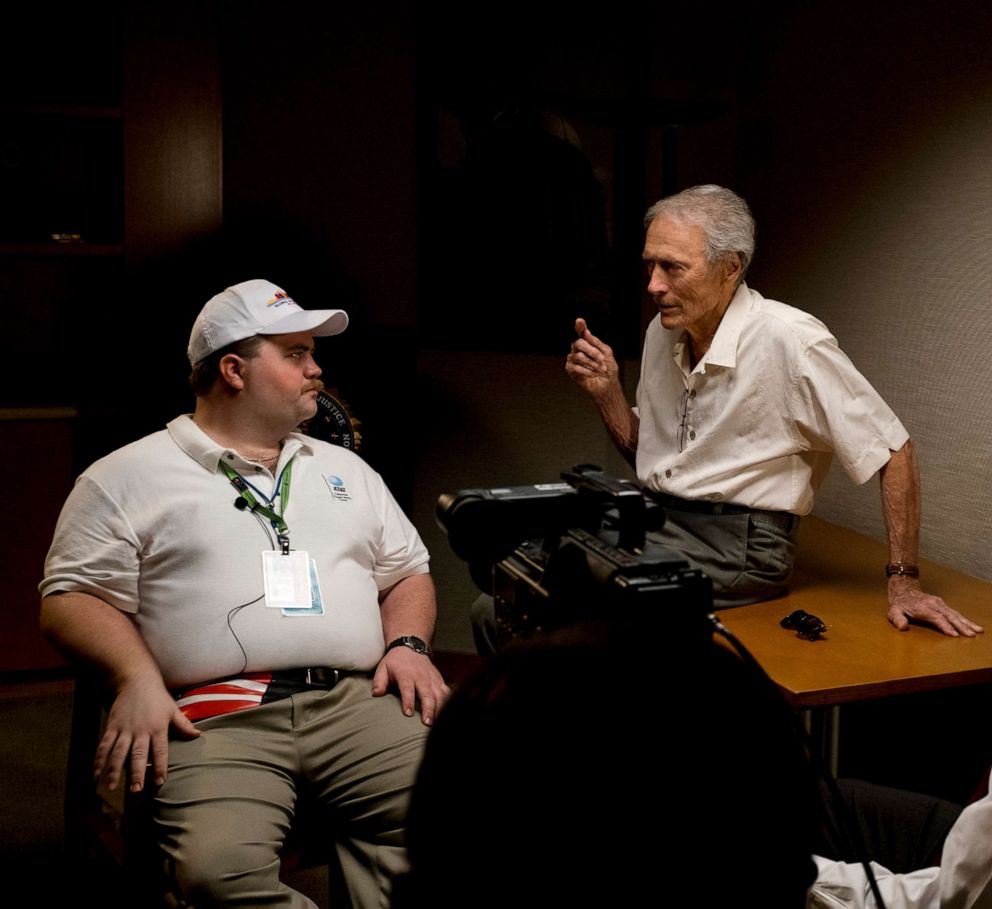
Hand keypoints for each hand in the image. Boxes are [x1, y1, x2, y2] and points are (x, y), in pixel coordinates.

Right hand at [94, 672, 199, 791]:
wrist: (135, 681)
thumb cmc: (157, 697)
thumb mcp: (172, 710)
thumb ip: (183, 725)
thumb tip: (198, 736)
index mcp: (158, 728)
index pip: (160, 751)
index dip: (160, 766)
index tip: (160, 782)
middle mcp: (141, 731)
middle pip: (138, 755)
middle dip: (137, 773)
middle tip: (135, 790)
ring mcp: (124, 729)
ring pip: (119, 753)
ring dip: (114, 771)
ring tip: (112, 788)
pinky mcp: (112, 727)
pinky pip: (104, 746)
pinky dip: (99, 760)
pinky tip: (95, 774)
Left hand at [372, 645, 449, 725]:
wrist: (411, 646)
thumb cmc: (395, 662)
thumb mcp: (383, 668)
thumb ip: (379, 682)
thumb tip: (376, 694)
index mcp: (406, 675)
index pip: (407, 689)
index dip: (408, 701)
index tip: (408, 714)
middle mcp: (421, 677)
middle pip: (427, 694)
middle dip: (428, 709)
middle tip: (427, 723)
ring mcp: (432, 679)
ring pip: (439, 694)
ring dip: (440, 708)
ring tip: (438, 722)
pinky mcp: (439, 680)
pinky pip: (446, 692)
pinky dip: (448, 702)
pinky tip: (447, 713)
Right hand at [565, 318, 619, 399]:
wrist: (607, 385)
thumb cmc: (608, 370)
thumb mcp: (607, 353)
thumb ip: (596, 342)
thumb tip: (586, 333)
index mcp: (588, 344)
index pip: (582, 333)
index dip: (580, 326)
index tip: (580, 321)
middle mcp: (579, 350)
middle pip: (579, 343)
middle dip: (592, 351)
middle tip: (601, 359)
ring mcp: (573, 359)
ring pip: (578, 356)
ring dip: (592, 363)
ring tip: (599, 369)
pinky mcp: (570, 369)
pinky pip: (575, 367)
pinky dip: (586, 370)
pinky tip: (591, 374)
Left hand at [887, 578, 983, 636]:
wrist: (904, 589)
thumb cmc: (899, 604)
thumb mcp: (893, 611)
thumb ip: (897, 619)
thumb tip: (902, 627)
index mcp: (923, 607)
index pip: (936, 617)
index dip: (945, 626)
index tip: (954, 634)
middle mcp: (934, 604)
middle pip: (950, 616)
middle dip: (961, 625)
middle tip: (970, 634)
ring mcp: (940, 603)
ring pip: (955, 614)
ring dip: (967, 622)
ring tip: (978, 630)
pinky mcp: (943, 604)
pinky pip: (955, 613)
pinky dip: (965, 619)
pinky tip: (972, 625)